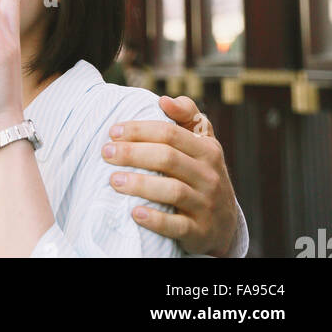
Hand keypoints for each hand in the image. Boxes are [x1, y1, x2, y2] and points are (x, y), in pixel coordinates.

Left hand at [102, 93, 239, 255]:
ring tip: (114, 180)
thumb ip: (187, 116)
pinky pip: (177, 226)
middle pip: (167, 158)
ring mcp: (206, 205)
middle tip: (106, 152)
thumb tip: (164, 99)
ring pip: (172, 190)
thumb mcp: (204, 143)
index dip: (139, 130)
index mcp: (207, 150)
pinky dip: (155, 220)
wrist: (225, 225)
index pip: (170, 133)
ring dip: (139, 184)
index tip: (113, 132)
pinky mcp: (200, 232)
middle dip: (133, 153)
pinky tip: (135, 213)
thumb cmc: (203, 174)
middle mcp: (209, 176)